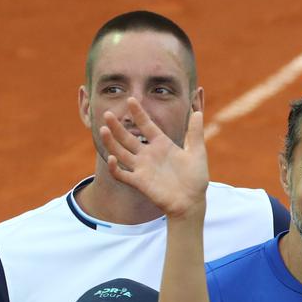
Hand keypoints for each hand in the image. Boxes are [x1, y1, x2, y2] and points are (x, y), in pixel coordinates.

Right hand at [98, 98, 208, 217]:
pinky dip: (115, 167)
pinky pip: (122, 174)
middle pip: (127, 137)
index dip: (138, 113)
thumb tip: (197, 112)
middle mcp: (148, 154)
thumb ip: (195, 133)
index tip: (131, 99)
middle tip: (108, 114)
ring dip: (111, 142)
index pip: (146, 125)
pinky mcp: (139, 182)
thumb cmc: (195, 178)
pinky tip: (112, 158)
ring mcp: (142, 168)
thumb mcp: (197, 153)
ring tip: (103, 129)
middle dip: (117, 126)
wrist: (192, 202)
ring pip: (121, 152)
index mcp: (161, 144)